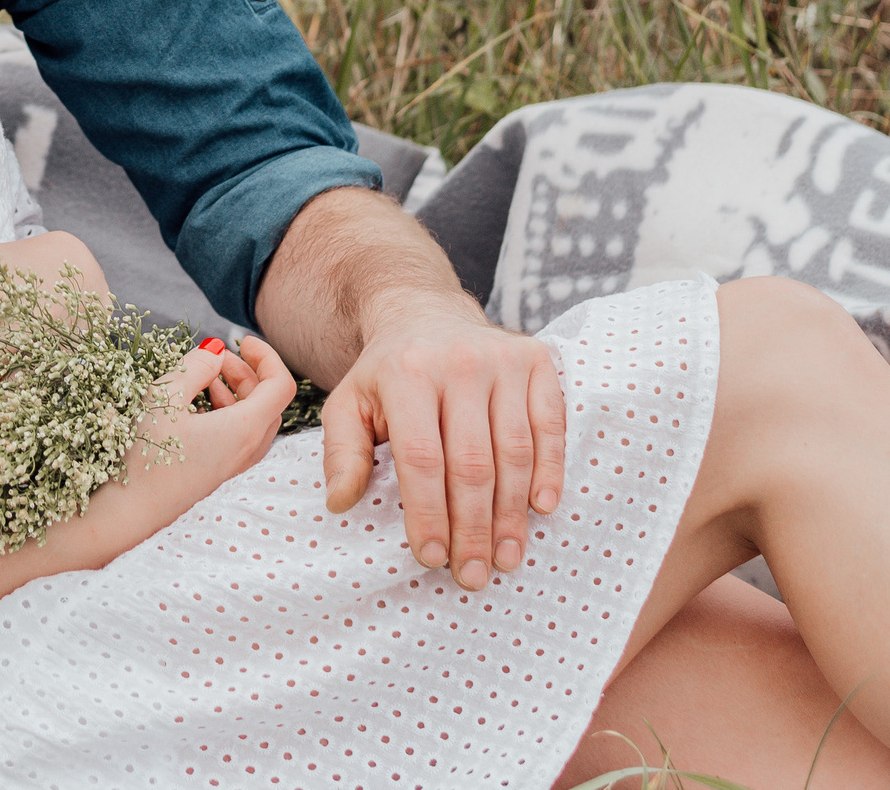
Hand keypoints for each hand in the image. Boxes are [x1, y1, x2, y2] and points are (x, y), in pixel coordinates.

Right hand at [80, 336, 294, 559]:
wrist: (131, 513)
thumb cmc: (146, 454)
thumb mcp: (165, 398)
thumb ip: (195, 366)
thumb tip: (216, 352)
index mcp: (245, 430)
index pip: (282, 384)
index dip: (267, 355)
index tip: (240, 340)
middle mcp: (249, 450)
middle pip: (269, 400)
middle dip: (248, 370)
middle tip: (216, 358)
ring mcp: (237, 466)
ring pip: (256, 418)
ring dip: (237, 391)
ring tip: (204, 378)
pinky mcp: (222, 474)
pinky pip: (241, 435)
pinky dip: (229, 411)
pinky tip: (197, 404)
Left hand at [319, 297, 564, 593]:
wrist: (425, 314)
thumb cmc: (386, 374)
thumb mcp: (349, 403)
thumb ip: (342, 453)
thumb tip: (339, 503)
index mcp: (406, 374)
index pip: (421, 457)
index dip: (428, 512)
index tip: (430, 557)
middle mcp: (457, 363)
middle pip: (471, 462)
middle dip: (472, 527)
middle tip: (472, 574)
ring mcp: (502, 359)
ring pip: (514, 450)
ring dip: (511, 513)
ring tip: (505, 558)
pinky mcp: (536, 360)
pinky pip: (550, 424)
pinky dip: (550, 469)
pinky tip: (541, 508)